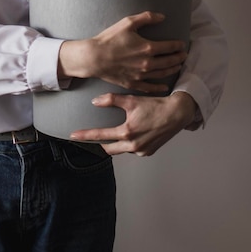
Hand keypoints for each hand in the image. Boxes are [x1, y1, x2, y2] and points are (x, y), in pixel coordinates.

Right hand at [58, 11, 187, 93]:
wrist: (94, 57)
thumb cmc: (110, 39)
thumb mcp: (128, 22)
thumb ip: (146, 17)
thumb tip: (162, 16)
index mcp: (148, 48)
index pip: (170, 47)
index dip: (178, 46)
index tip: (182, 44)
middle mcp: (148, 63)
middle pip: (169, 61)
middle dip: (179, 58)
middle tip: (184, 55)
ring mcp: (141, 75)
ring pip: (162, 74)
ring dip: (172, 69)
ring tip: (178, 66)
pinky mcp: (133, 83)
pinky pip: (149, 87)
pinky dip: (159, 87)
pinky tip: (164, 87)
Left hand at [69, 91, 197, 155]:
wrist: (177, 113)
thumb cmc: (155, 105)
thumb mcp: (132, 100)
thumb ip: (112, 100)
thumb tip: (95, 101)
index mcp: (127, 132)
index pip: (100, 136)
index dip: (85, 136)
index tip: (73, 136)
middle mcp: (133, 145)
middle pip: (108, 148)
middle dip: (98, 144)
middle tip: (89, 139)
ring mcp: (141, 150)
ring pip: (121, 150)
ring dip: (114, 144)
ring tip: (109, 135)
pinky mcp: (148, 152)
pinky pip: (132, 150)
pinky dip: (127, 144)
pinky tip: (128, 136)